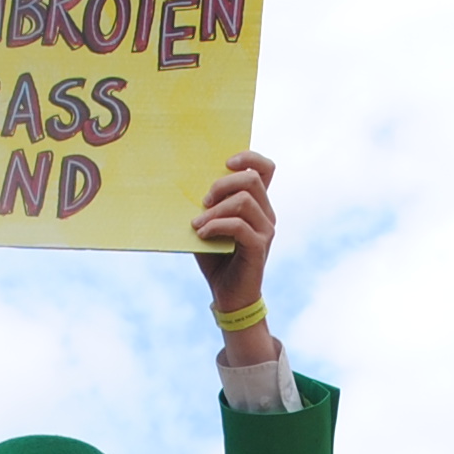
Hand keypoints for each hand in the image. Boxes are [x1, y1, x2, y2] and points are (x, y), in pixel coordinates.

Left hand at [190, 152, 275, 320]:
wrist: (228, 295)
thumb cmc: (216, 258)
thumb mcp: (208, 225)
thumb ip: (206, 206)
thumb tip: (186, 183)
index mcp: (257, 204)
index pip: (266, 168)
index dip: (249, 158)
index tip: (226, 162)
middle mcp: (266, 214)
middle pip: (252, 179)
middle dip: (224, 184)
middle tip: (203, 200)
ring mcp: (266, 230)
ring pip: (245, 201)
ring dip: (215, 209)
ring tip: (197, 224)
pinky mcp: (259, 246)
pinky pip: (239, 226)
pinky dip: (217, 226)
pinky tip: (202, 234)